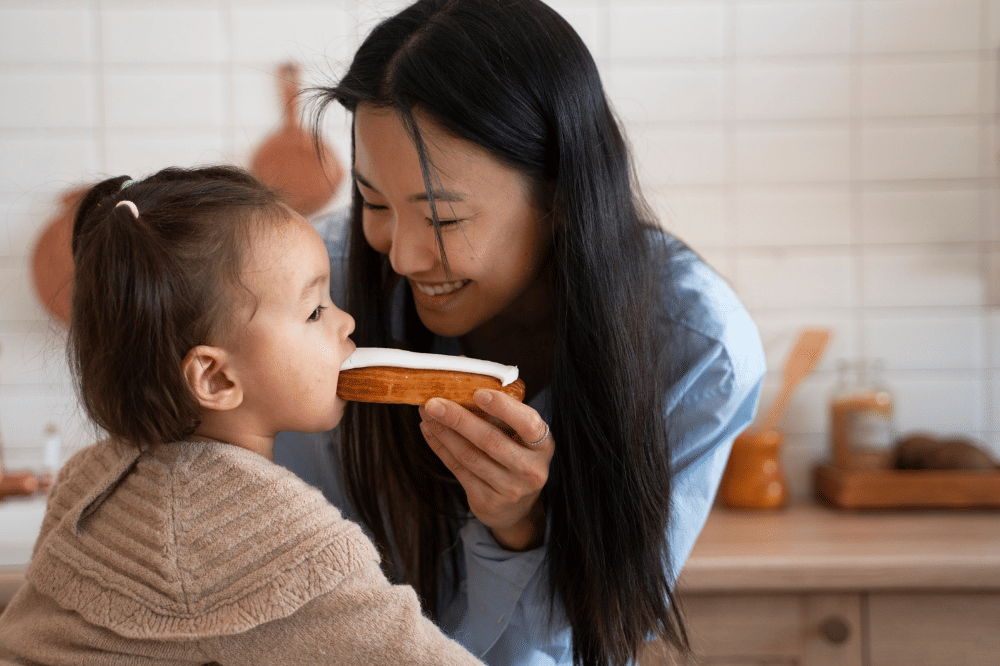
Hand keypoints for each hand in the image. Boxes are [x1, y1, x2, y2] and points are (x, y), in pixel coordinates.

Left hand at [419, 389, 552, 550]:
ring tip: (427, 414)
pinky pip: (458, 469)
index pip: (527, 423)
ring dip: (443, 432)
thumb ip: (503, 416)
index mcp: (543, 445)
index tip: (477, 392)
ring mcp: (509, 488)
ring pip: (469, 456)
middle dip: (458, 419)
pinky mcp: (486, 501)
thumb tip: (464, 386)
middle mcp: (530, 469)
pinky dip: (440, 447)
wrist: (516, 507)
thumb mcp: (522, 437)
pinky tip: (430, 431)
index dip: (503, 407)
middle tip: (434, 403)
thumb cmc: (516, 457)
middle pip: (490, 440)